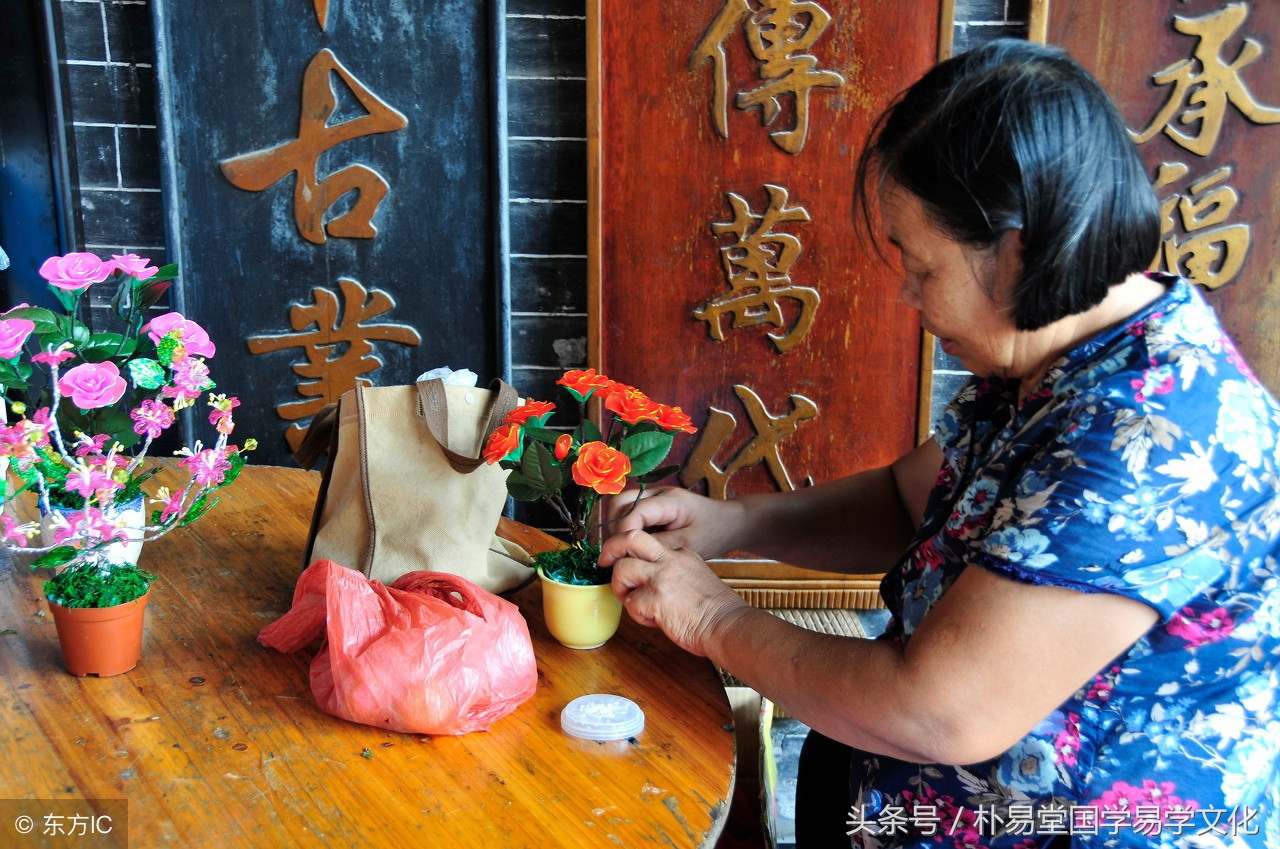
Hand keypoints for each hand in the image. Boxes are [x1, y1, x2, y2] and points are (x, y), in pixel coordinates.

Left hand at [600, 528, 747, 656]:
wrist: (729, 625)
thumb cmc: (716, 609)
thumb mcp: (697, 575)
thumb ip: (674, 571)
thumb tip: (649, 580)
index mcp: (680, 553)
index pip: (646, 541)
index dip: (633, 552)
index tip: (628, 563)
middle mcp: (669, 560)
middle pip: (630, 538)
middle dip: (611, 547)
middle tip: (604, 562)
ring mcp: (662, 578)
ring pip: (622, 568)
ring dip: (620, 587)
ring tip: (632, 600)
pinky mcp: (656, 599)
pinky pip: (630, 603)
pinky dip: (636, 614)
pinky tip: (653, 621)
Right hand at [606, 486, 745, 559]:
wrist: (729, 523)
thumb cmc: (714, 532)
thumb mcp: (690, 545)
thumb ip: (661, 546)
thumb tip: (631, 553)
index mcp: (670, 500)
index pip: (634, 511)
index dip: (621, 534)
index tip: (615, 557)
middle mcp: (659, 493)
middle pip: (620, 501)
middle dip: (613, 528)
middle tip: (615, 553)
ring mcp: (655, 497)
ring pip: (621, 505)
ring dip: (617, 527)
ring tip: (622, 551)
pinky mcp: (653, 505)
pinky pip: (630, 512)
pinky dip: (625, 528)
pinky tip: (632, 546)